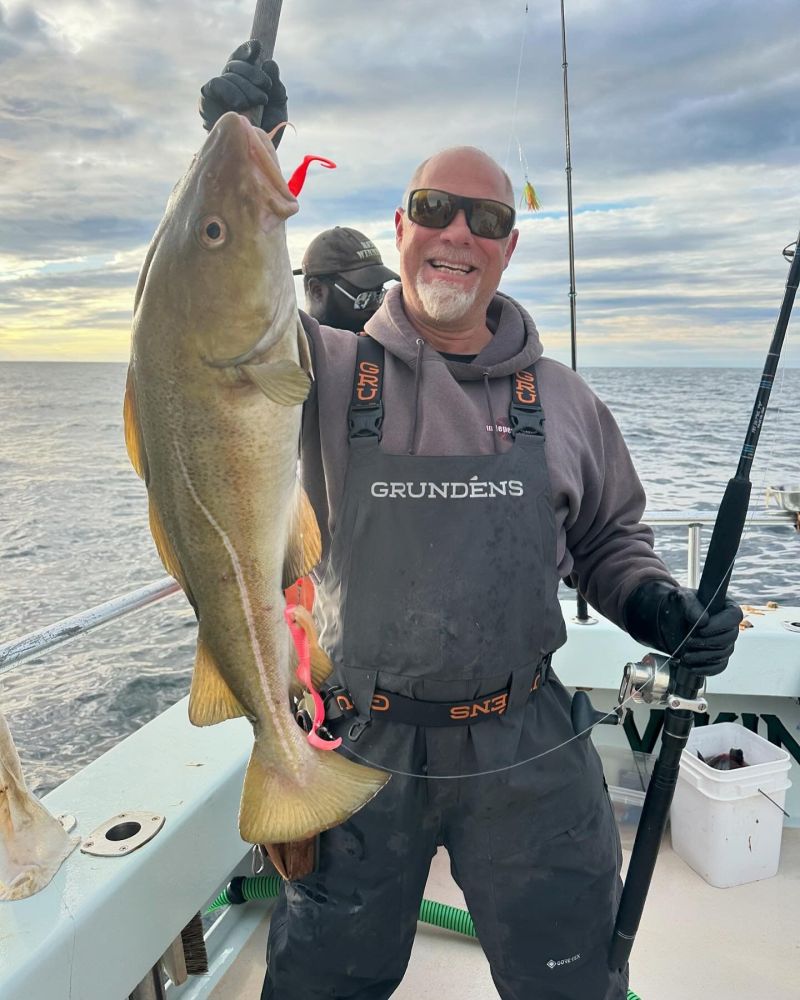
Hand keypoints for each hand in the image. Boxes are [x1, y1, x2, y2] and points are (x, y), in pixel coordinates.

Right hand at [198, 40, 287, 145]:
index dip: (247, 51)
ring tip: (258, 102)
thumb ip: (276, 86)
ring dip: (245, 85)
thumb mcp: (277, 108)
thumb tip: (269, 62)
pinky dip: (228, 90)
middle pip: (235, 64)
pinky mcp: (206, 103)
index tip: (258, 47)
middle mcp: (228, 84)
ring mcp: (216, 94)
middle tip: (265, 90)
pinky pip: (214, 85)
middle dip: (253, 73)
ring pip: (227, 74)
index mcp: (244, 82)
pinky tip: (239, 103)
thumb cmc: (266, 133)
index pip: (241, 59)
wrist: (254, 157)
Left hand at [623, 579, 742, 675]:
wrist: (668, 622)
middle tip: (689, 641)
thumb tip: (703, 620)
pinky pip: (719, 667)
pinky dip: (705, 669)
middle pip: (730, 637)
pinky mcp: (717, 657)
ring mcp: (725, 643)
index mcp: (725, 607)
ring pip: (723, 654)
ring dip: (703, 656)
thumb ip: (690, 605)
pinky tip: (691, 667)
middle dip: (708, 642)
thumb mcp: (681, 598)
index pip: (734, 616)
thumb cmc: (678, 606)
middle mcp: (729, 626)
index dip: (720, 625)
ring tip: (685, 655)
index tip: (701, 629)